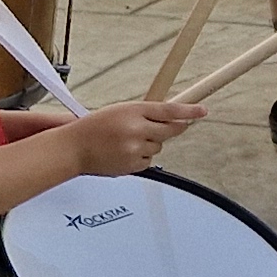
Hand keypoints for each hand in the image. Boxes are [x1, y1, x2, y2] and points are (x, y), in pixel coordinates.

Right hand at [64, 96, 206, 174]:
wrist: (74, 149)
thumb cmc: (94, 127)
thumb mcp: (120, 111)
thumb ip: (145, 113)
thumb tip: (171, 117)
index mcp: (133, 111)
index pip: (169, 110)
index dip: (189, 111)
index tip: (202, 111)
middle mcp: (136, 129)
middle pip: (171, 130)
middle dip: (175, 127)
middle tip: (175, 125)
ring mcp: (135, 149)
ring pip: (159, 146)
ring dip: (150, 143)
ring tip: (127, 141)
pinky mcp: (133, 165)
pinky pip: (149, 160)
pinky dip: (142, 157)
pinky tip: (125, 153)